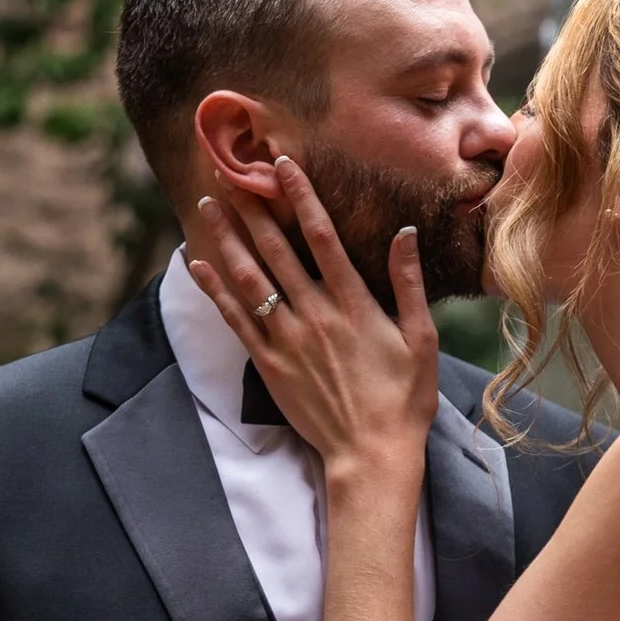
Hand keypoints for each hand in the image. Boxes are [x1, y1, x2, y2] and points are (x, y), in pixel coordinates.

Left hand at [189, 157, 438, 486]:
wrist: (370, 455)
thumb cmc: (404, 399)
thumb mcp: (421, 340)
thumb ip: (409, 284)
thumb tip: (404, 233)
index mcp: (353, 304)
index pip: (322, 237)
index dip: (302, 197)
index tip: (284, 165)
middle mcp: (315, 315)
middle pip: (276, 250)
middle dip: (252, 207)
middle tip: (230, 172)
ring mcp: (287, 340)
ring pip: (250, 279)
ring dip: (227, 238)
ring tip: (209, 205)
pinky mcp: (269, 365)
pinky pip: (235, 320)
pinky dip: (215, 290)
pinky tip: (198, 264)